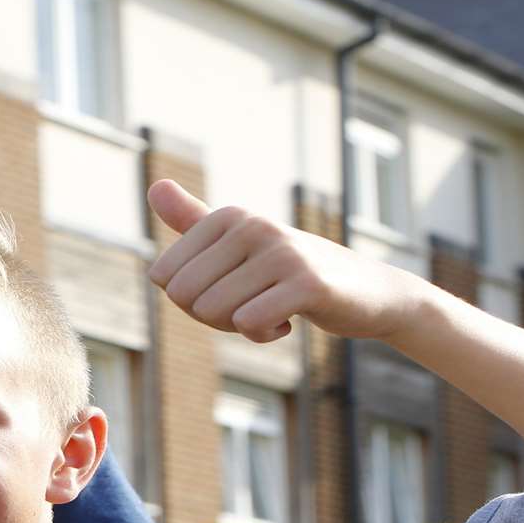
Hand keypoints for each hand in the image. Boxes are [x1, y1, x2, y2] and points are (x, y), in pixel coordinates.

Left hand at [146, 180, 426, 343]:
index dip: (189, 300)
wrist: (369, 293)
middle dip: (210, 316)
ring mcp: (281, 252)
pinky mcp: (307, 283)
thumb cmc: (293, 271)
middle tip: (250, 305)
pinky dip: (262, 335)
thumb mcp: (241, 243)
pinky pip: (249, 324)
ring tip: (273, 310)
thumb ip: (194, 221)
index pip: (164, 277)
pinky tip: (289, 322)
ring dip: (239, 326)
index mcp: (228, 216)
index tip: (228, 290)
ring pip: (213, 312)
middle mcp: (253, 225)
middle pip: (184, 297)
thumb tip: (154, 187)